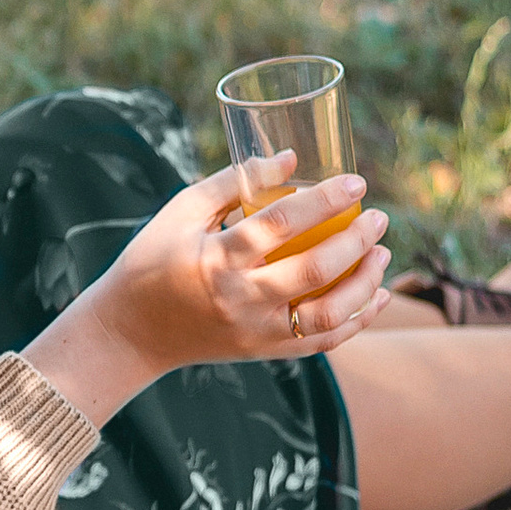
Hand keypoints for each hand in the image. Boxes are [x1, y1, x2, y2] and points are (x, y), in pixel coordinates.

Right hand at [26, 150, 390, 431]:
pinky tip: (377, 296)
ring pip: (329, 315)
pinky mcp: (263, 351)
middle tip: (379, 217)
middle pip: (315, 270)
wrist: (129, 331)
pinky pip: (322, 342)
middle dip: (357, 241)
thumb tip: (292, 157)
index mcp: (215, 258)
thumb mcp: (182, 211)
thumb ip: (234, 181)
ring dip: (366, 284)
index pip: (280, 223)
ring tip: (381, 254)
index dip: (324, 200)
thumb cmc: (154, 259)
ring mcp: (255, 330)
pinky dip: (357, 321)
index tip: (357, 182)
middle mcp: (239, 298)